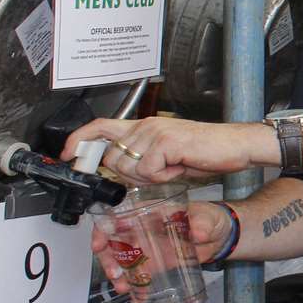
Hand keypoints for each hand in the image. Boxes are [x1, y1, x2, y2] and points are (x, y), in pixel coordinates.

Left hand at [63, 117, 276, 184]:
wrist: (236, 146)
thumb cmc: (205, 153)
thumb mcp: (167, 158)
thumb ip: (141, 160)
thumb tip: (119, 171)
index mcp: (144, 127)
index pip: (100, 126)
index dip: (78, 139)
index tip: (66, 154)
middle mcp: (145, 125)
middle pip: (112, 156)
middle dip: (129, 174)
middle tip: (159, 172)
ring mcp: (155, 132)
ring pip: (129, 167)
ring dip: (151, 177)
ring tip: (174, 168)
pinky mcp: (166, 142)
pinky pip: (148, 171)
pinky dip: (164, 177)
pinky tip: (181, 167)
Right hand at [91, 197, 229, 296]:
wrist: (221, 237)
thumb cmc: (210, 219)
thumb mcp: (207, 217)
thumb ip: (202, 224)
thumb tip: (198, 233)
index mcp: (150, 212)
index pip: (118, 216)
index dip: (104, 229)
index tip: (100, 244)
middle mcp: (144, 230)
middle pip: (115, 242)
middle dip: (109, 260)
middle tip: (115, 274)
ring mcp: (148, 248)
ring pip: (124, 262)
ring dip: (120, 276)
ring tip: (125, 288)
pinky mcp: (156, 264)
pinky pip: (141, 276)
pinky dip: (138, 289)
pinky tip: (138, 299)